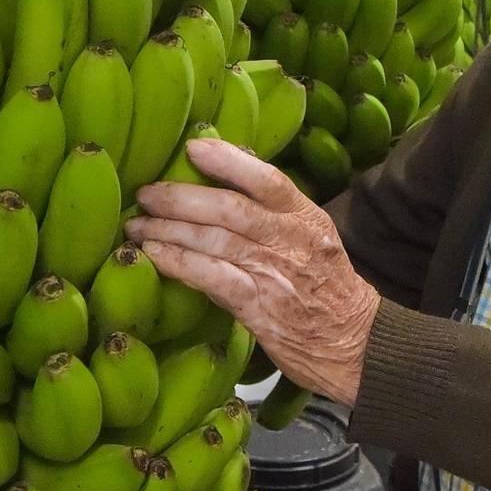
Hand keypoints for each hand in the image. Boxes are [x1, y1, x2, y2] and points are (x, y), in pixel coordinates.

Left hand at [126, 140, 380, 406]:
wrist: (353, 342)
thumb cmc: (325, 285)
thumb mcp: (313, 235)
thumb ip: (276, 207)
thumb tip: (232, 163)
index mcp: (305, 217)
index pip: (267, 178)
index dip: (228, 160)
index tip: (193, 147)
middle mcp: (290, 240)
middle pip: (229, 208)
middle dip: (180, 198)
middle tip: (145, 194)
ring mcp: (275, 274)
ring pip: (214, 241)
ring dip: (168, 231)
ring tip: (136, 227)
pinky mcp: (260, 308)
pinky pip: (212, 278)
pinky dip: (179, 264)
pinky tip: (153, 257)